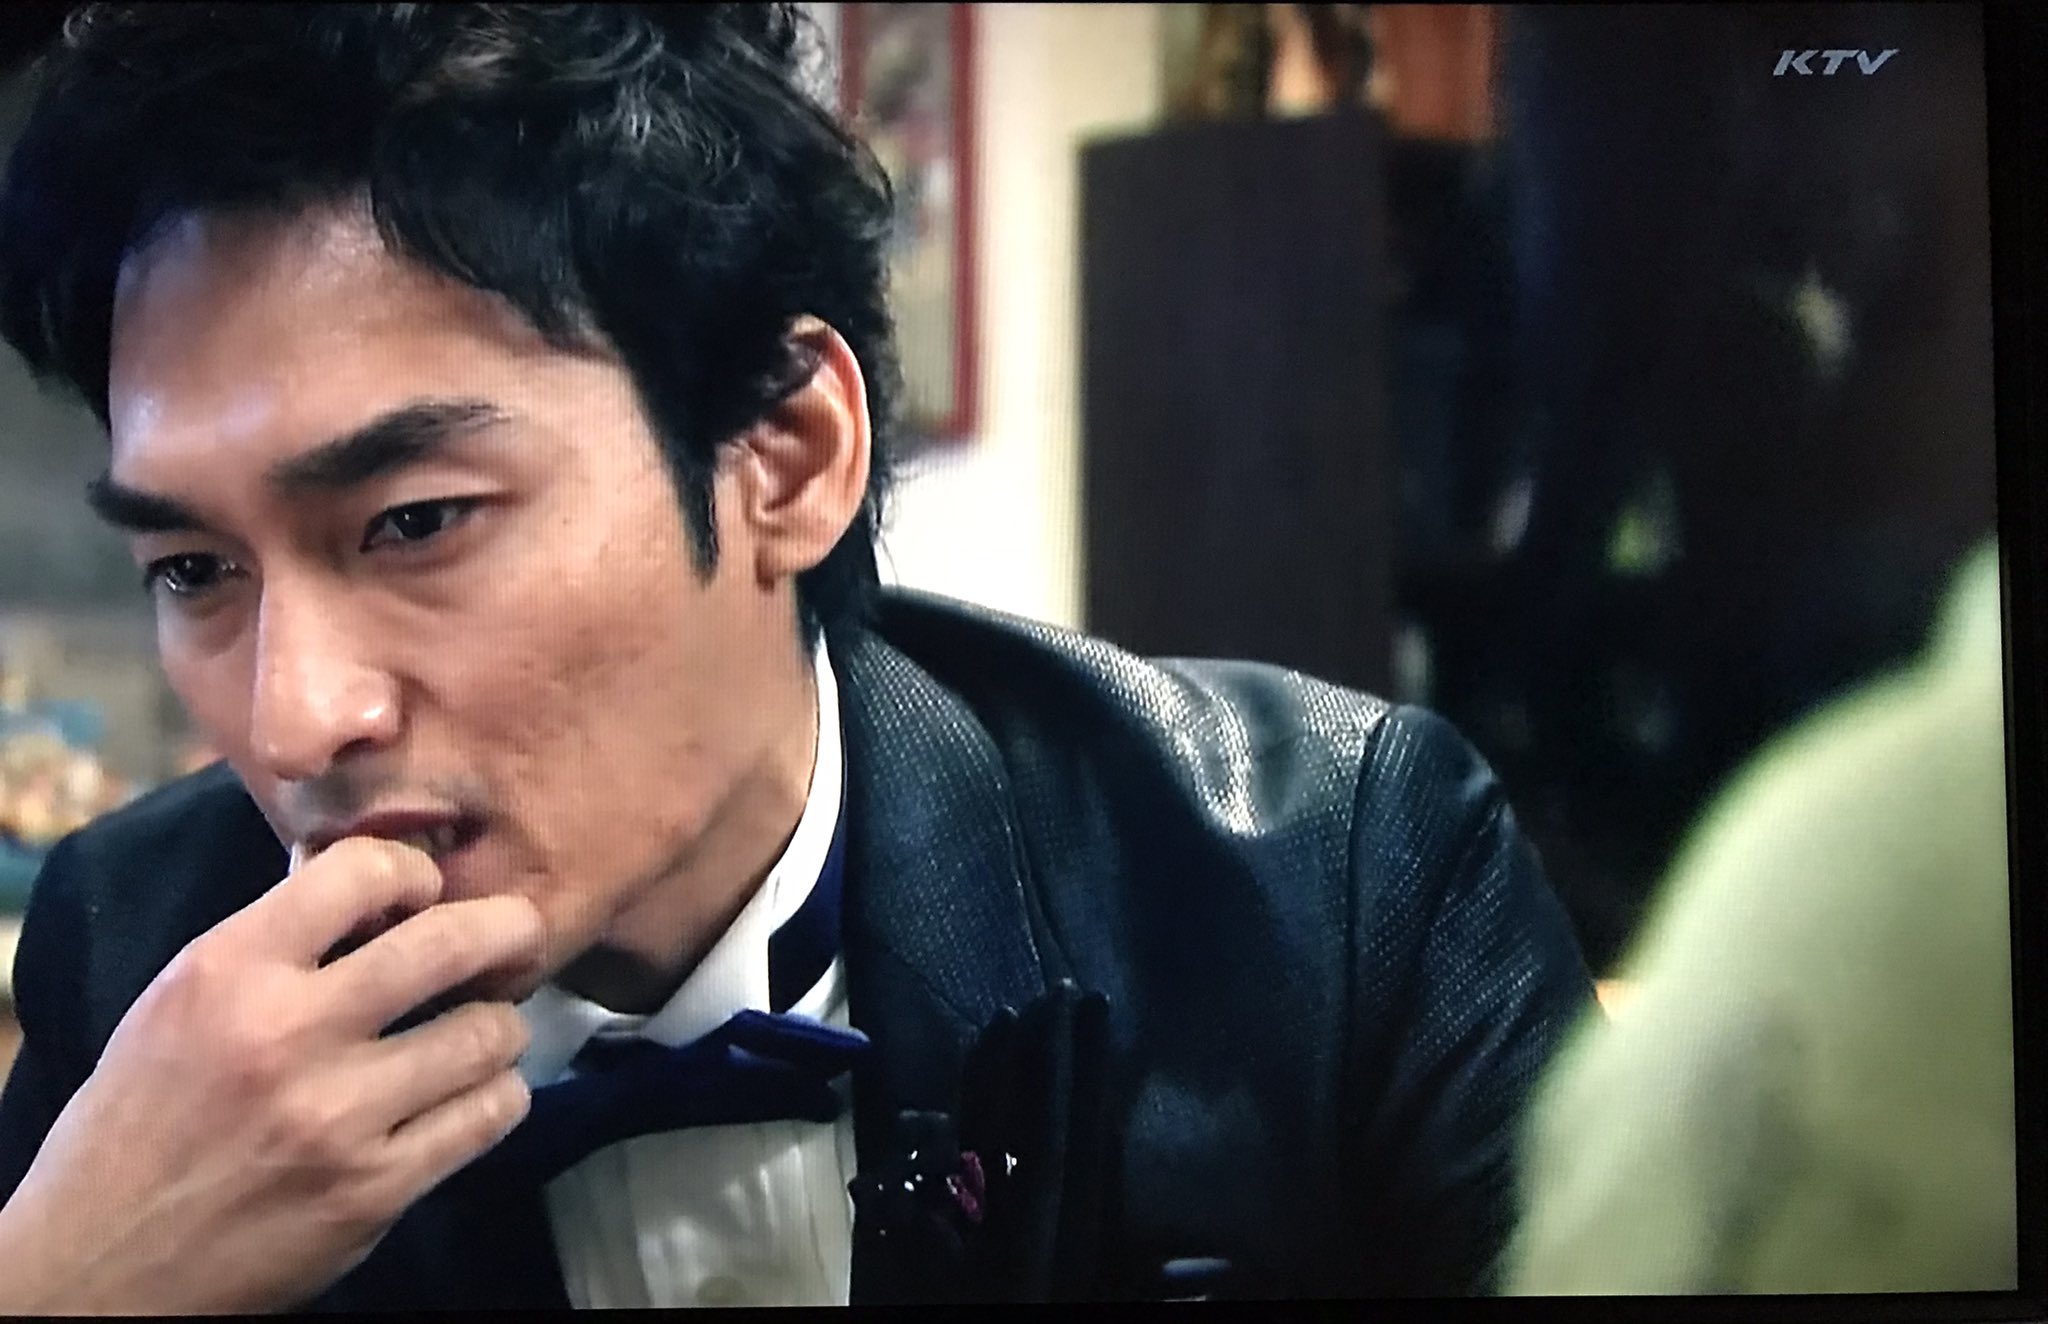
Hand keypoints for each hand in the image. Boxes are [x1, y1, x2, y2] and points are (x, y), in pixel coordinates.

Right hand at [0, 837, 546, 1312]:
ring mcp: (338, 1117)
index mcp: (228, 972)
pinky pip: (489, 1114)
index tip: (426, 892)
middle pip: (450, 944)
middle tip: (516, 936)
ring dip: (499, 1026)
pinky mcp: (375, 1190)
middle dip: (507, 929)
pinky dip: (494, 1096)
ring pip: (490, 1033)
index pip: (359, 870)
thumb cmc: (142, 1119)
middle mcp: (286, 1035)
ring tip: (479, 1031)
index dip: (414, 871)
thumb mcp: (182, 1001)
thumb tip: (368, 875)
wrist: (100, 1262)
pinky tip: (470, 1094)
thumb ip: (275, 937)